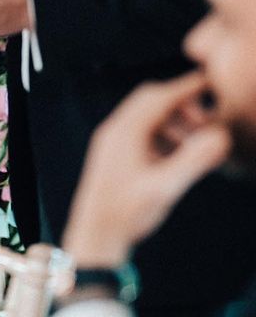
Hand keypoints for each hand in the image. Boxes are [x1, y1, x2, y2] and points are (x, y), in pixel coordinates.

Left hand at [62, 72, 230, 268]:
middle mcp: (115, 130)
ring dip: (173, 121)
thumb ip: (193, 161)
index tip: (211, 81)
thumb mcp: (164, 188)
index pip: (159, 96)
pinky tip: (180, 154)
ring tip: (197, 141)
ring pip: (146, 116)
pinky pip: (141, 132)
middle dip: (181, 104)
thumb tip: (220, 138)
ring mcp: (113, 142)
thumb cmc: (126, 213)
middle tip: (208, 119)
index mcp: (125, 131)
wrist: (95, 235)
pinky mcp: (115, 155)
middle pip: (150, 101)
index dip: (187, 87)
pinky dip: (163, 135)